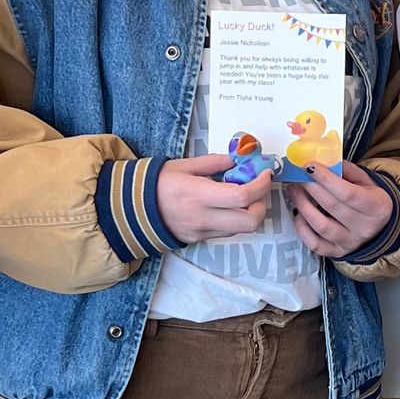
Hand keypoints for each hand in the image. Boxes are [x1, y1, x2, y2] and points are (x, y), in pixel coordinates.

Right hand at [156, 154, 273, 243]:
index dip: (261, 185)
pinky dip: (234, 219)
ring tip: (242, 196)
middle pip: (250, 222)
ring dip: (249, 213)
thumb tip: (238, 159)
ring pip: (241, 229)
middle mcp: (203, 217)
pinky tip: (227, 206)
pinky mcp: (199, 240)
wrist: (133, 210)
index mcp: (198, 194)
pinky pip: (226, 232)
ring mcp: (201, 232)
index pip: (242, 196)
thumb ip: (215, 162)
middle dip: (261, 206)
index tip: (266, 174)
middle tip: (258, 191)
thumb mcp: (185, 165)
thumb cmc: (158, 183)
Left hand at [289, 158, 395, 259]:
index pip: (347, 193)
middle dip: (311, 188)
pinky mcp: (337, 253)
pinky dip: (302, 228)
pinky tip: (298, 214)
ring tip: (294, 191)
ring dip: (303, 206)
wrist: (379, 226)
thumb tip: (322, 162)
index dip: (326, 179)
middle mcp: (365, 228)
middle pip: (332, 206)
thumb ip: (347, 170)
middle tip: (297, 176)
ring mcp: (350, 243)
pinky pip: (315, 244)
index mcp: (377, 207)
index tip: (309, 166)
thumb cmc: (370, 199)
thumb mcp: (366, 181)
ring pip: (321, 226)